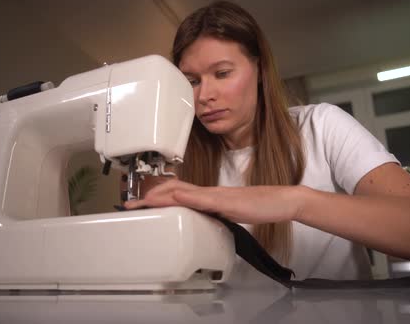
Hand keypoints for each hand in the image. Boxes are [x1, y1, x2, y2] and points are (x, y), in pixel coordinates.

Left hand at [124, 179, 305, 223]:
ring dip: (161, 195)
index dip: (155, 197)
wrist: (280, 201)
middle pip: (173, 189)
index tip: (138, 204)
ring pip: (183, 192)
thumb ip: (210, 214)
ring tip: (143, 201)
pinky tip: (176, 199)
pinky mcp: (227, 202)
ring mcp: (216, 196)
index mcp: (207, 197)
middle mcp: (208, 193)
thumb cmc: (258, 206)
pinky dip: (188, 198)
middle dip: (149, 196)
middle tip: (129, 203)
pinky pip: (204, 199)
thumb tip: (195, 220)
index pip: (176, 193)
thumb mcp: (227, 213)